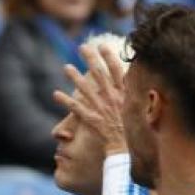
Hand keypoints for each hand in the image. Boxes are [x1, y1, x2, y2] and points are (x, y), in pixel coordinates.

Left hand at [53, 42, 128, 156]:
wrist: (125, 148)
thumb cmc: (132, 129)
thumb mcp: (138, 108)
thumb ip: (135, 93)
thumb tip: (137, 79)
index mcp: (124, 94)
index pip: (117, 71)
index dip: (109, 57)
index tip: (102, 46)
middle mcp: (112, 98)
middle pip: (100, 74)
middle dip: (90, 59)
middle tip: (82, 47)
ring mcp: (101, 108)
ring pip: (85, 89)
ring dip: (74, 77)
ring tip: (65, 67)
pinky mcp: (91, 119)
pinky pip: (76, 108)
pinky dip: (65, 101)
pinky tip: (55, 94)